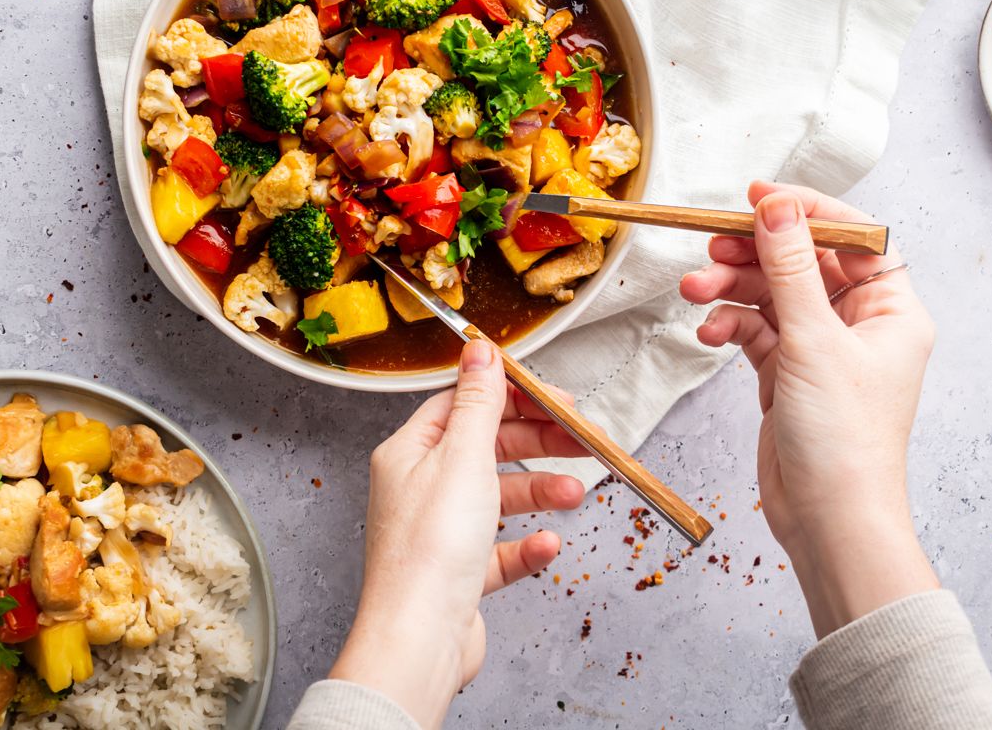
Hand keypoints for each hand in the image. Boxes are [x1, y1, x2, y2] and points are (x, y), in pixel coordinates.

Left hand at [328, 340, 586, 727]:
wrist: (418, 640)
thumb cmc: (430, 551)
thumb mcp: (464, 458)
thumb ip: (479, 403)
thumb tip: (479, 350)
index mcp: (409, 454)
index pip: (463, 406)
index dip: (511, 397)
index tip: (555, 398)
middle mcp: (419, 489)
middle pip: (486, 449)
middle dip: (537, 443)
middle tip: (582, 440)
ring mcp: (438, 534)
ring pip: (498, 498)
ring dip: (540, 492)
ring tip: (575, 494)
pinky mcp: (457, 575)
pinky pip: (500, 550)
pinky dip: (527, 545)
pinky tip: (548, 544)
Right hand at [679, 182, 939, 636]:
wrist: (828, 520)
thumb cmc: (843, 440)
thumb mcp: (813, 339)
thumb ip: (790, 266)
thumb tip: (778, 206)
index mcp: (891, 309)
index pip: (852, 236)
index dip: (807, 211)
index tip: (759, 197)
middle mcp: (860, 324)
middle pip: (802, 263)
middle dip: (754, 253)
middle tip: (712, 243)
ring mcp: (822, 350)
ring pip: (771, 295)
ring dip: (732, 288)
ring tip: (695, 290)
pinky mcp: (788, 375)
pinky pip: (755, 331)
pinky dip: (730, 326)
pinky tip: (709, 333)